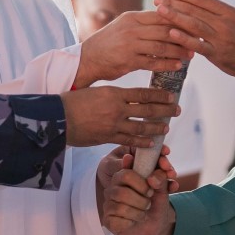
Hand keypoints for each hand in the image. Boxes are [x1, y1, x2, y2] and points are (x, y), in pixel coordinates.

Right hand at [61, 87, 178, 147]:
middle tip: (177, 110)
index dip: (159, 95)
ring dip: (156, 128)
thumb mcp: (94, 91)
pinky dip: (142, 142)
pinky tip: (151, 143)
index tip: (171, 95)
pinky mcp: (108, 138)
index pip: (143, 93)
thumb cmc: (72, 102)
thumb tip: (123, 97)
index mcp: (113, 93)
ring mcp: (113, 124)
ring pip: (141, 126)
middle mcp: (117, 108)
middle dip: (165, 110)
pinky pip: (129, 140)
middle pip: (147, 109)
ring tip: (166, 128)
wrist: (57, 118)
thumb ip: (111, 95)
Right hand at [73, 11, 194, 87]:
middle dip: (183, 35)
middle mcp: (131, 29)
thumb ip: (143, 23)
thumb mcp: (124, 26)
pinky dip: (167, 64)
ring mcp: (130, 45)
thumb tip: (166, 20)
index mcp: (132, 18)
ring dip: (178, 50)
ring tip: (191, 54)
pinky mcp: (128, 61)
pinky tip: (178, 66)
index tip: (193, 23)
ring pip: (161, 46)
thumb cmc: (108, 43)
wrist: (87, 59)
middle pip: (164, 29)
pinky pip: (153, 62)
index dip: (179, 19)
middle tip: (198, 39)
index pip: (161, 15)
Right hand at [97, 150, 177, 234]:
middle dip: (141, 201)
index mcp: (122, 177)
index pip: (126, 175)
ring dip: (138, 213)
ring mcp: (108, 205)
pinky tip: (134, 222)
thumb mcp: (162, 190)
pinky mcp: (108, 220)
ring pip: (121, 208)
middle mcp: (112, 189)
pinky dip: (131, 223)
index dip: (141, 184)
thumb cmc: (155, 203)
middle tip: (148, 204)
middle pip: (122, 193)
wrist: (155, 224)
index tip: (151, 191)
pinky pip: (117, 221)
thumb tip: (152, 179)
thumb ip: (161, 179)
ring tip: (143, 214)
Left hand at [154, 0, 234, 77]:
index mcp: (228, 12)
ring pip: (194, 25)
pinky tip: (172, 32)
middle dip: (175, 4)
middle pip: (196, 10)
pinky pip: (198, 45)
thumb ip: (217, 12)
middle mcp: (224, 23)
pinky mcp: (217, 54)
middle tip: (158, 0)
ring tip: (160, 11)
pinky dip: (184, 38)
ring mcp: (220, 39)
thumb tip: (196, 3)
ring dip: (175, 17)